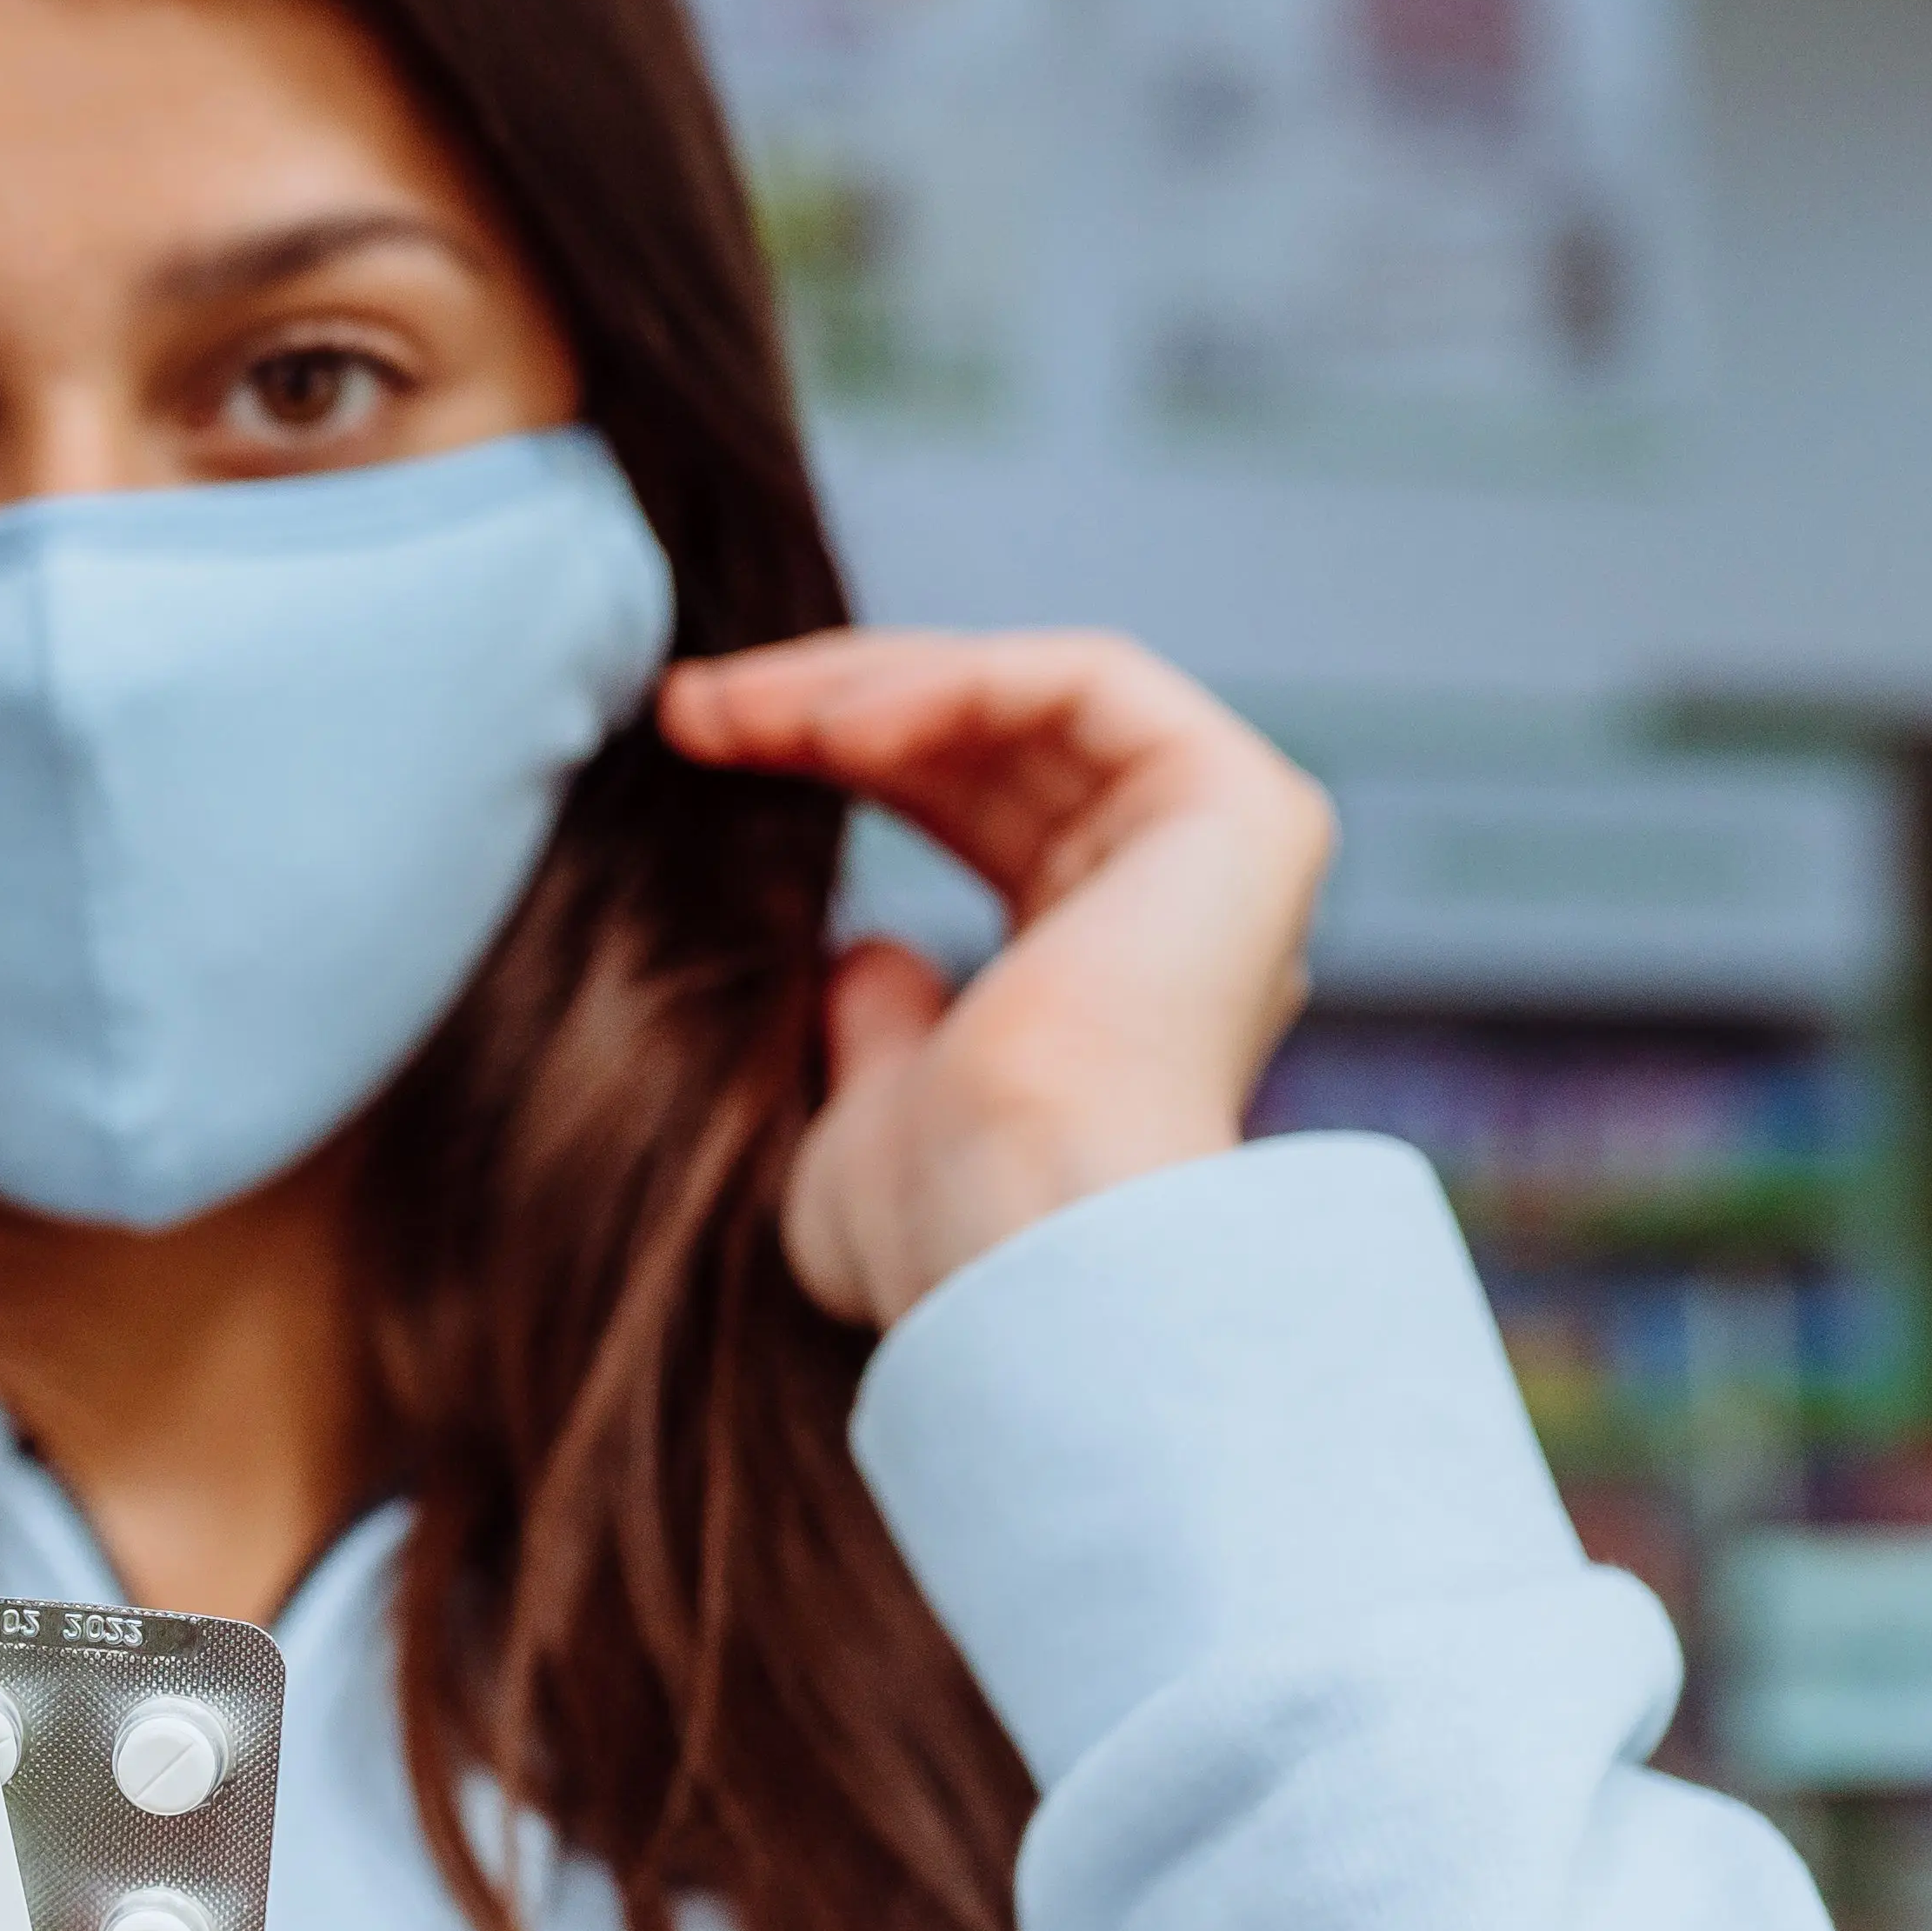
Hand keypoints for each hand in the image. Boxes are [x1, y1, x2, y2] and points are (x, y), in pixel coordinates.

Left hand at [656, 628, 1336, 1329]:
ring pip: (1028, 699)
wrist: (1021, 1248)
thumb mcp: (862, 1126)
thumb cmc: (939, 1236)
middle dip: (829, 710)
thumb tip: (864, 954)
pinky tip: (831, 728)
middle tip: (689, 709)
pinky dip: (952, 683)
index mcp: (1110, 979)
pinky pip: (1085, 684)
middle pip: (992, 749)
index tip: (696, 746)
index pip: (972, 817)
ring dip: (864, 686)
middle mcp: (1182, 908)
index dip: (836, 763)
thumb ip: (870, 1035)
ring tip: (731, 715)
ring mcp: (1227, 854)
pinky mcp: (1242, 807)